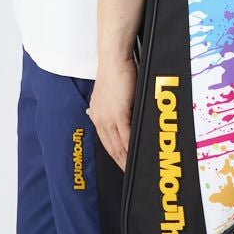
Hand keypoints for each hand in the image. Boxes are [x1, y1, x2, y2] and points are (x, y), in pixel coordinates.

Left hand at [88, 53, 135, 170]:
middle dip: (121, 162)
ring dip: (126, 159)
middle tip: (130, 173)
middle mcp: (100, 119)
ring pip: (117, 145)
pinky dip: (131, 148)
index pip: (106, 142)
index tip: (123, 165)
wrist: (114, 60)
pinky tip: (136, 155)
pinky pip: (125, 136)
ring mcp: (108, 117)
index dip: (114, 156)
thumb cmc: (117, 73)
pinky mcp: (119, 114)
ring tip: (135, 168)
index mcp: (97, 115)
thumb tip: (125, 120)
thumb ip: (116, 109)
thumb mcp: (112, 95)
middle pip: (111, 148)